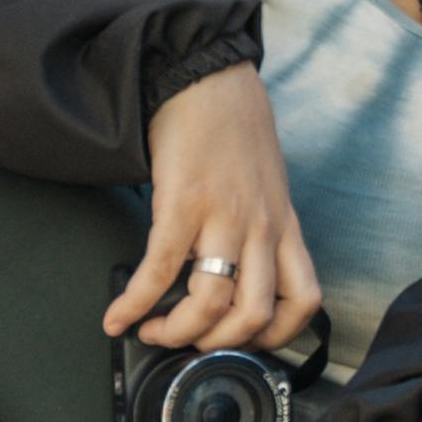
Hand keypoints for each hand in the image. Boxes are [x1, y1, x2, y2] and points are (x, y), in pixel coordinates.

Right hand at [112, 65, 321, 351]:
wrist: (206, 77)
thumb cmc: (235, 129)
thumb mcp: (267, 183)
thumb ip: (263, 225)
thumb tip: (240, 267)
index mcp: (285, 225)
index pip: (304, 300)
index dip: (276, 335)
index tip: (245, 342)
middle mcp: (261, 227)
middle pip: (253, 316)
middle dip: (215, 344)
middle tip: (189, 343)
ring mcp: (224, 216)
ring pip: (211, 304)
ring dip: (176, 332)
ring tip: (153, 330)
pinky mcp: (182, 203)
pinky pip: (158, 270)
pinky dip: (134, 302)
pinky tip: (117, 315)